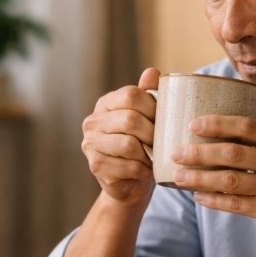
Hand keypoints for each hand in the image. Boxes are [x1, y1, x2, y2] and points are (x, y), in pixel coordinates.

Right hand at [80, 67, 160, 205]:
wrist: (130, 184)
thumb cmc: (142, 148)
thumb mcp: (147, 120)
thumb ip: (149, 96)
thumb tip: (152, 72)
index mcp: (105, 104)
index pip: (130, 95)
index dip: (153, 107)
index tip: (165, 120)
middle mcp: (92, 122)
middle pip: (130, 119)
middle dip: (152, 133)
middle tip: (163, 143)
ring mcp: (90, 144)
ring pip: (128, 145)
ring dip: (148, 154)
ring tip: (155, 157)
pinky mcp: (95, 165)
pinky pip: (128, 166)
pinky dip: (144, 170)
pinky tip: (147, 171)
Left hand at [170, 115, 255, 249]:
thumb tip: (225, 135)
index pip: (248, 127)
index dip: (218, 124)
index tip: (194, 124)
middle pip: (233, 153)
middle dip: (200, 152)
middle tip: (177, 151)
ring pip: (230, 180)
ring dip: (200, 177)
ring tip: (178, 176)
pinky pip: (236, 205)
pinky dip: (214, 200)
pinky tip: (198, 196)